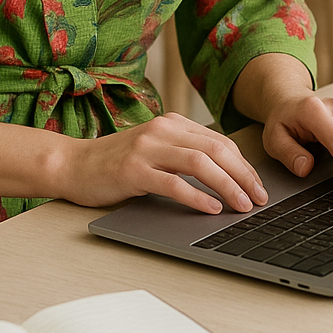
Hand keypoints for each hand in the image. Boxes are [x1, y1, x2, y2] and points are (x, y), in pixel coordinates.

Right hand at [60, 112, 268, 214]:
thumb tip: (226, 176)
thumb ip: (182, 154)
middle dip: (243, 175)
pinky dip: (196, 196)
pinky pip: (173, 183)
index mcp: (171, 123)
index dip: (243, 164)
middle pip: (216, 149)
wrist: (74, 164)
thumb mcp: (155, 150)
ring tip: (242, 205)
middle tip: (258, 198)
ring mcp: (147, 148)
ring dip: (227, 185)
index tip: (257, 185)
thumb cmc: (116, 163)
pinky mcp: (133, 170)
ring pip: (199, 163)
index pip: (219, 141)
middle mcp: (162, 130)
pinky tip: (210, 208)